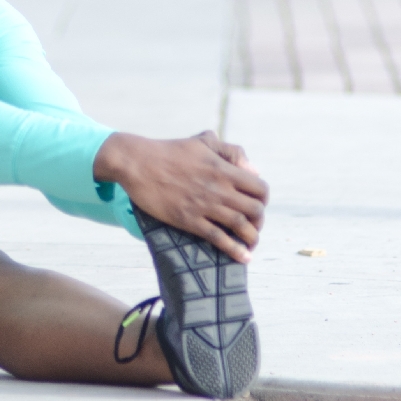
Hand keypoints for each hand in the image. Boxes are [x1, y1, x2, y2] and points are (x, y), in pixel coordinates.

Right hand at [93, 130, 268, 261]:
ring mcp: (204, 205)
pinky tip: (243, 258)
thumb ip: (230, 151)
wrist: (136, 162)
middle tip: (252, 225)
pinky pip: (219, 238)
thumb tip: (253, 169)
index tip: (256, 205)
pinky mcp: (188, 219)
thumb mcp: (203, 142)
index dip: (263, 199)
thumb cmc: (168, 150)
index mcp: (223, 169)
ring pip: (241, 226)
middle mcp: (219, 188)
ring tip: (250, 243)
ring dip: (252, 238)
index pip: (260, 188)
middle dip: (259, 221)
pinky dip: (235, 250)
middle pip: (255, 210)